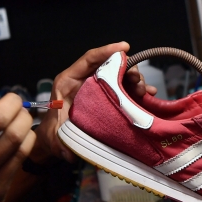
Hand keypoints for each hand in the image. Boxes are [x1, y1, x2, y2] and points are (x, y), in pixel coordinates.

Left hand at [33, 42, 157, 162]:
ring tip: (145, 92)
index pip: (89, 59)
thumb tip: (69, 154)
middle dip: (127, 69)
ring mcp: (98, 89)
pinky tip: (149, 97)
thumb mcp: (55, 135)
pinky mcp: (108, 99)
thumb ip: (60, 141)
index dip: (106, 51)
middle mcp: (85, 81)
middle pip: (109, 66)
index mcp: (69, 81)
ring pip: (120, 77)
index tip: (124, 48)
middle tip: (138, 82)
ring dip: (135, 81)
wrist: (56, 139)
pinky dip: (137, 92)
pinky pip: (124, 91)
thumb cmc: (53, 132)